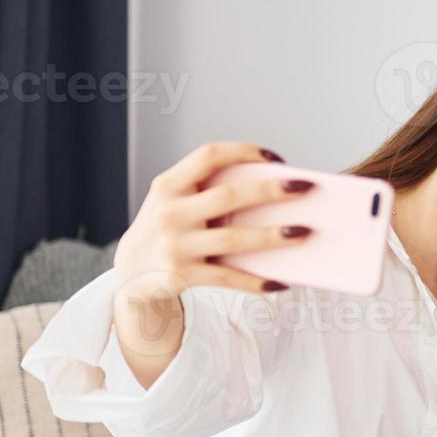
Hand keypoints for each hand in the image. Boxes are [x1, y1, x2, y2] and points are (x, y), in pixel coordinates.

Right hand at [111, 142, 312, 384]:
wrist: (130, 273)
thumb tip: (274, 192)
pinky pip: (228, 277)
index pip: (208, 155)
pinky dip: (256, 282)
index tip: (276, 158)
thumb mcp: (175, 203)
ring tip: (304, 233)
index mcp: (168, 185)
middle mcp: (169, 212)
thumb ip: (208, 192)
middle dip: (271, 191)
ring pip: (234, 239)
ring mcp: (174, 245)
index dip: (244, 152)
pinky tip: (280, 284)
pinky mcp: (180, 276)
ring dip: (273, 236)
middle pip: (229, 196)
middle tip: (305, 188)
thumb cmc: (169, 229)